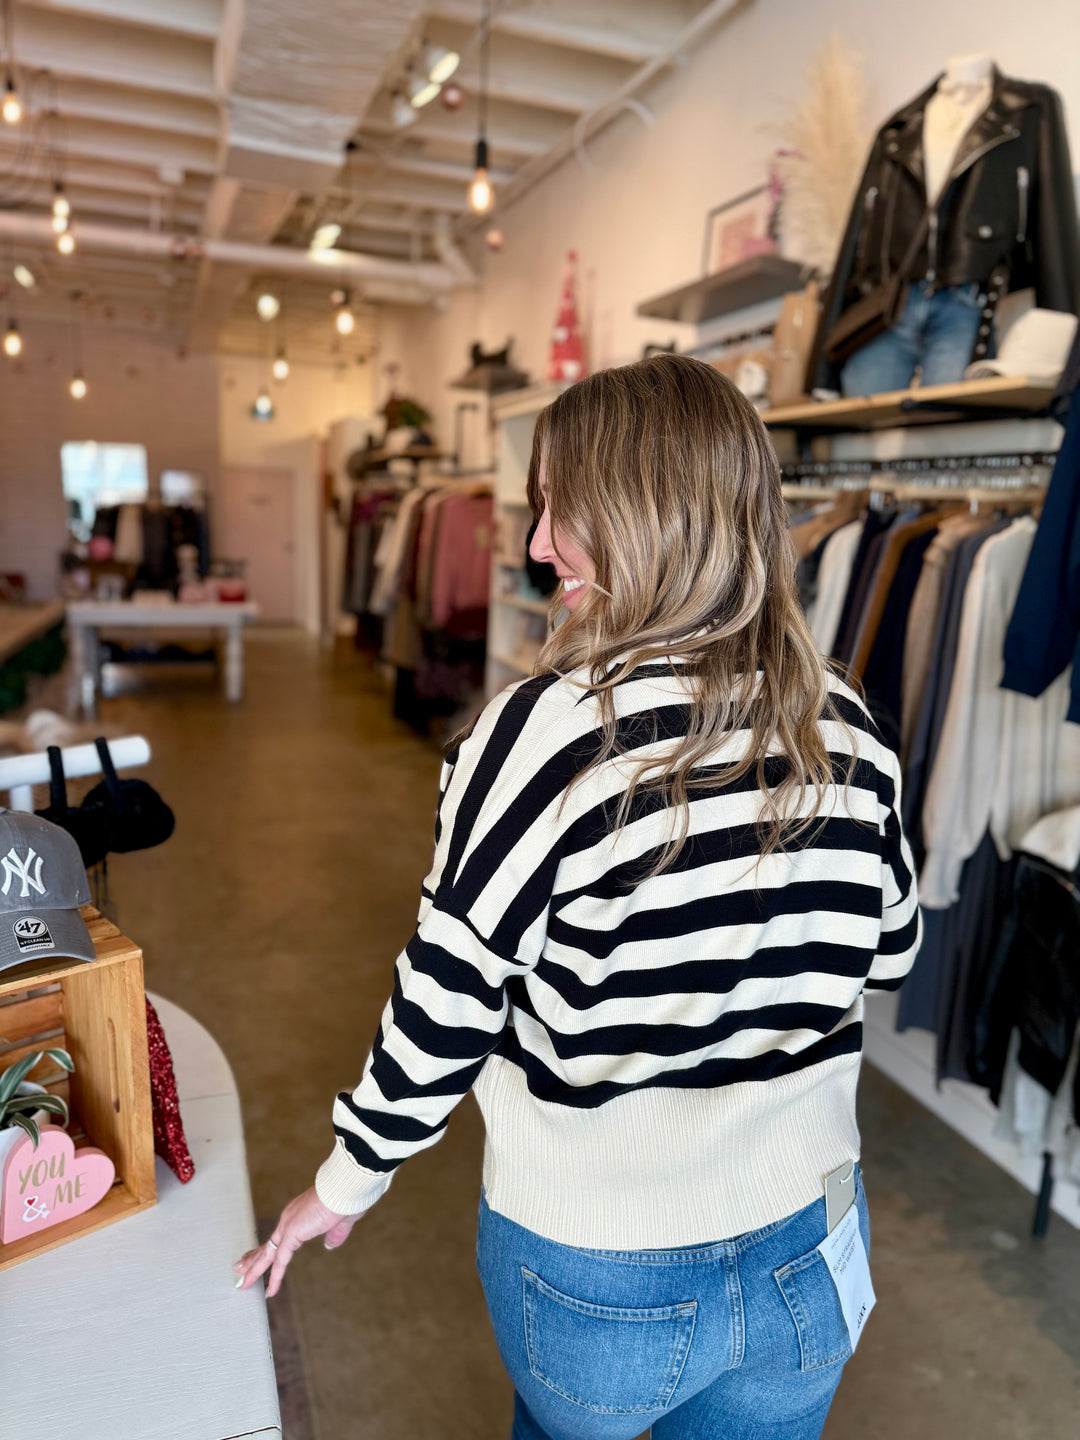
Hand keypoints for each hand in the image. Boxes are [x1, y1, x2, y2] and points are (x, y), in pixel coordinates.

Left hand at [233, 1186, 358, 1298]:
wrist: (344, 1188)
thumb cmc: (346, 1199)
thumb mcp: (341, 1221)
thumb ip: (335, 1234)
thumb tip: (330, 1244)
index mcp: (300, 1214)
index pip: (280, 1235)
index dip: (270, 1247)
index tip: (261, 1255)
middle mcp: (290, 1218)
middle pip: (268, 1243)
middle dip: (253, 1258)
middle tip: (240, 1267)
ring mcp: (289, 1225)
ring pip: (268, 1253)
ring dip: (255, 1269)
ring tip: (243, 1283)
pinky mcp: (292, 1233)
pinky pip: (280, 1260)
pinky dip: (274, 1277)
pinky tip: (270, 1290)